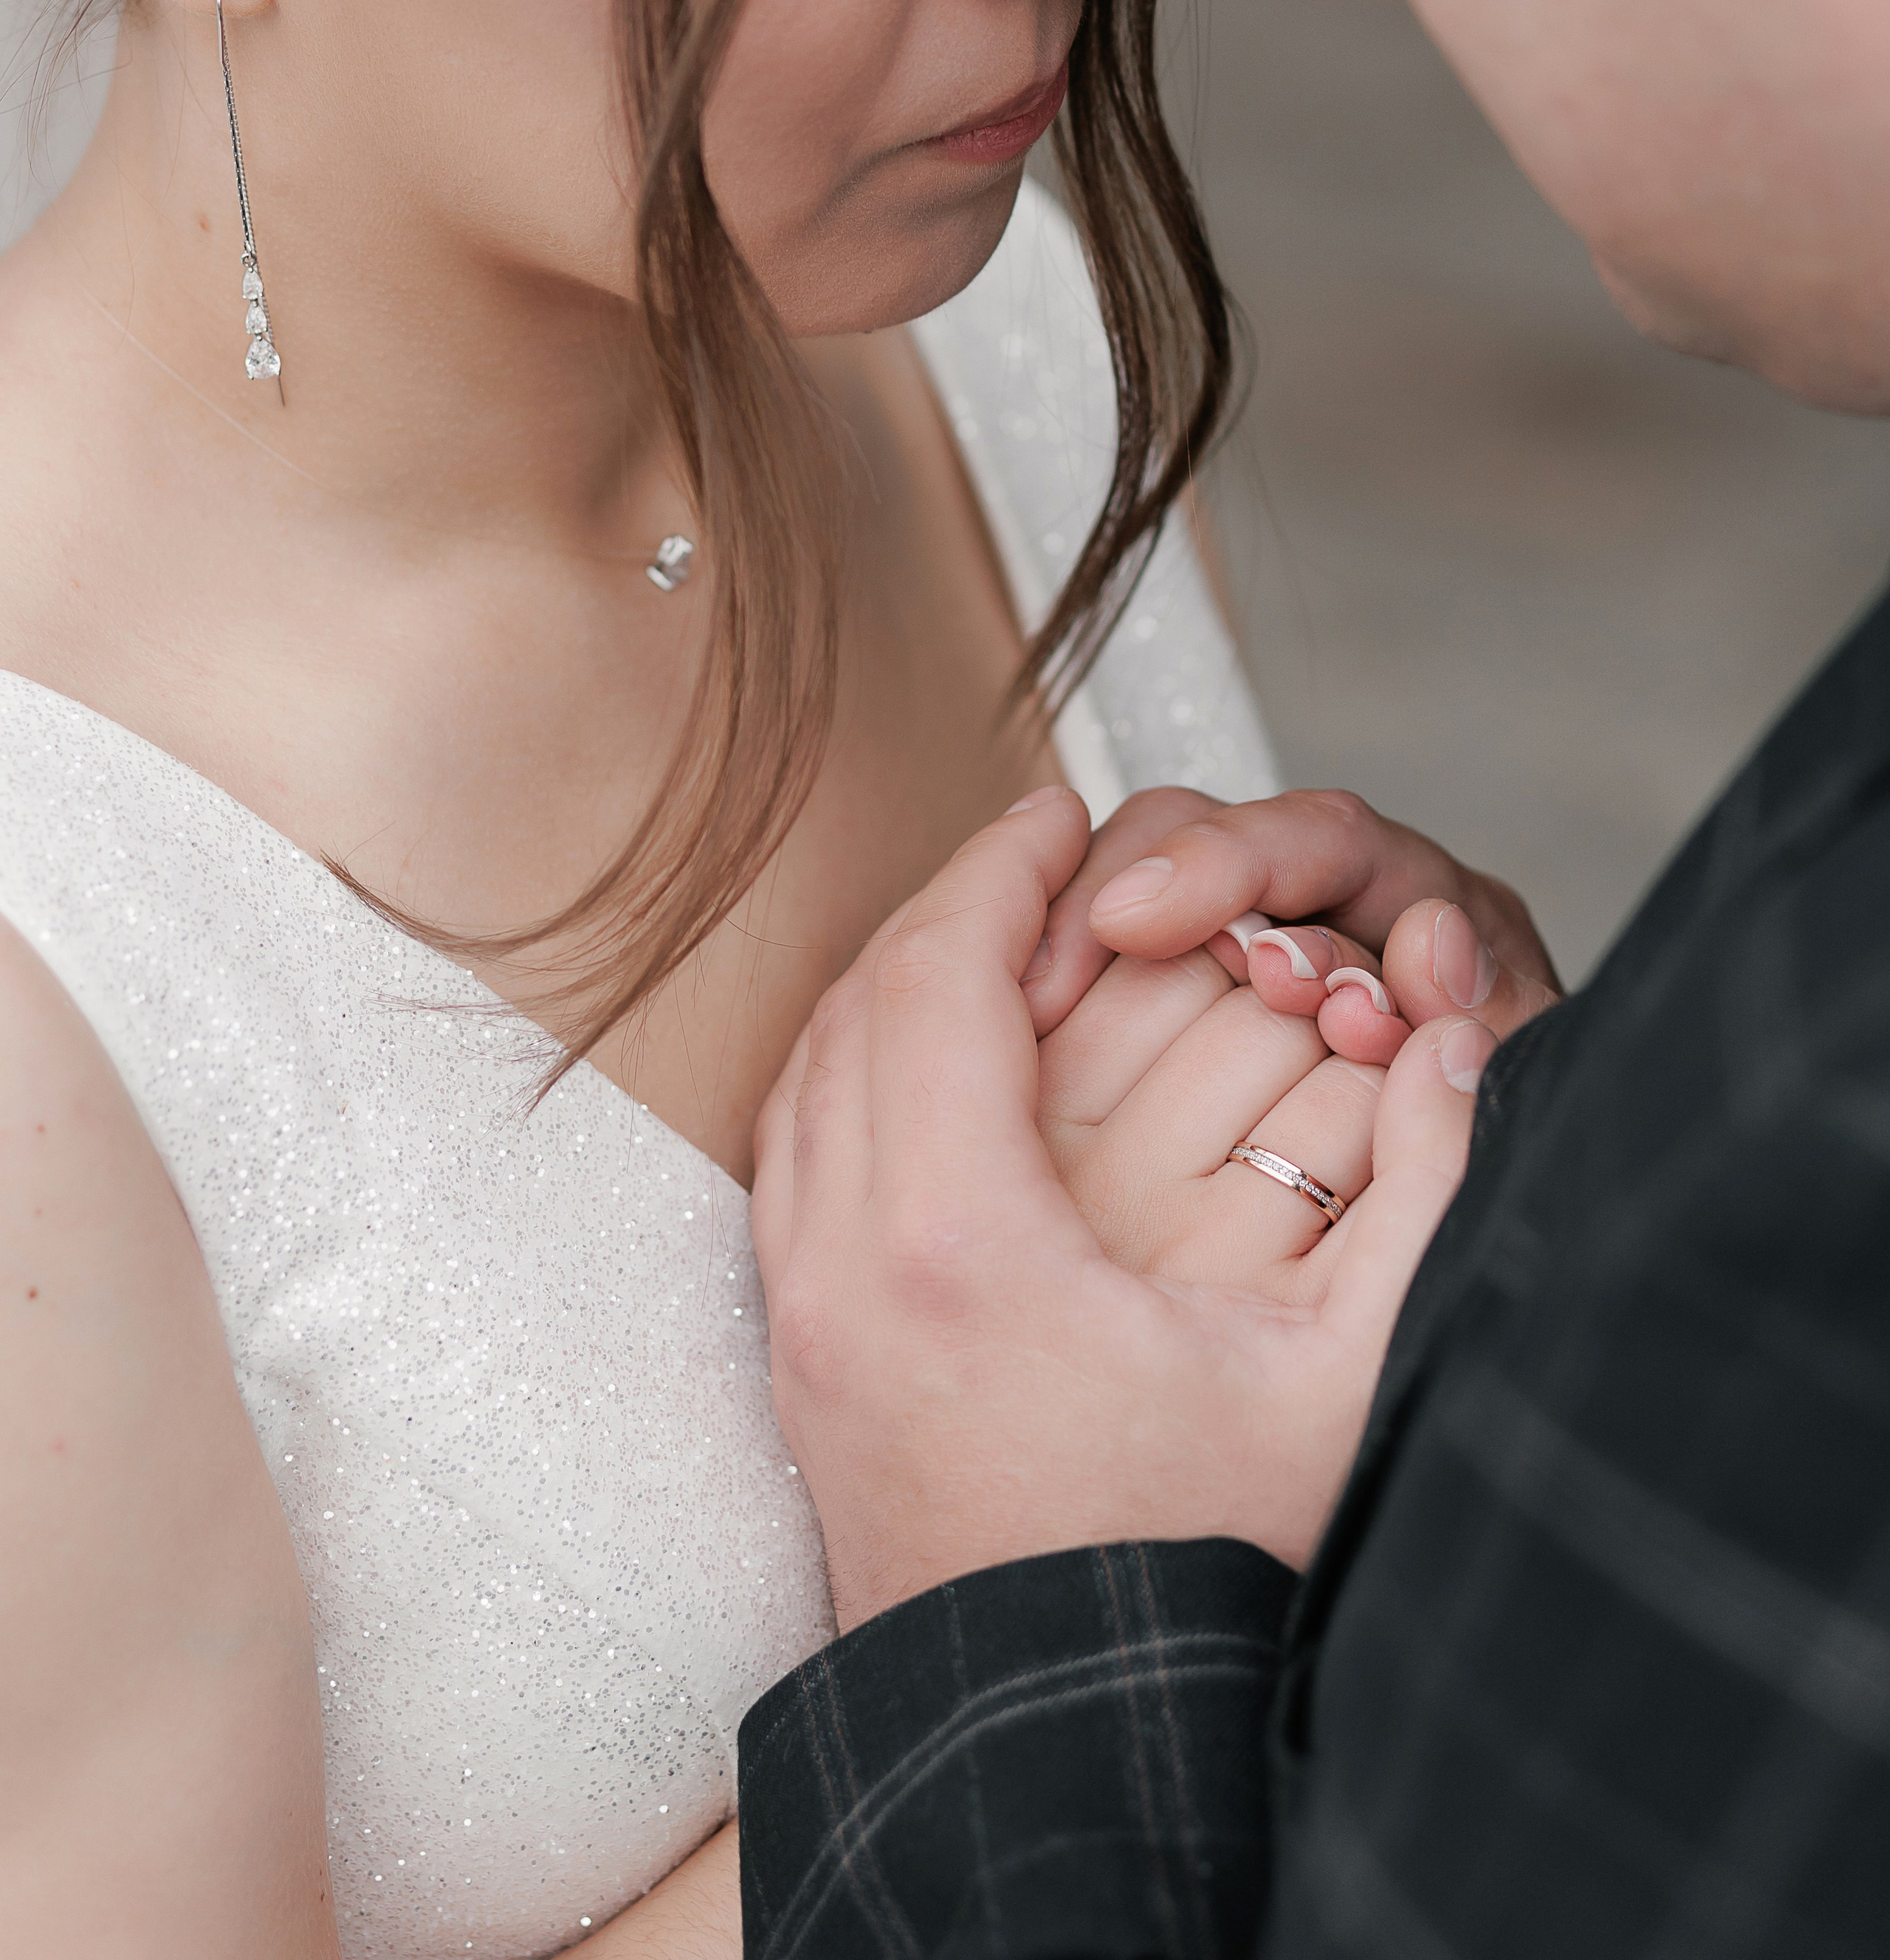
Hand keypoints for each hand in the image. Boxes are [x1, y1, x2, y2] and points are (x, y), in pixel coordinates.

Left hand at [751, 790, 1495, 1632]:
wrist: (1057, 1755)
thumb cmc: (1198, 1579)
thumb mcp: (1340, 1386)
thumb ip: (1423, 1192)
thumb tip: (1461, 1032)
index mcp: (954, 1246)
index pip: (939, 979)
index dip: (1002, 870)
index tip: (1063, 810)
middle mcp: (841, 1270)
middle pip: (859, 1008)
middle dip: (949, 902)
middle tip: (1036, 851)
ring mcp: (800, 1323)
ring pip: (805, 1079)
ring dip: (893, 984)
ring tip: (991, 938)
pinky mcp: (797, 1371)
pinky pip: (792, 1160)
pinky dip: (853, 1072)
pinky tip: (931, 1068)